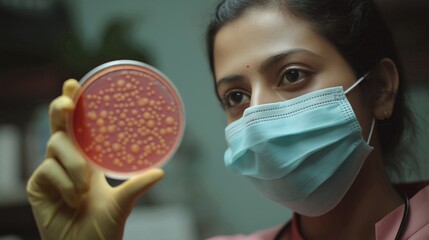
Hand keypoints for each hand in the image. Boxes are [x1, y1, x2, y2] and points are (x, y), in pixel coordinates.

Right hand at [26, 79, 163, 239]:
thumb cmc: (102, 229)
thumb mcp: (122, 204)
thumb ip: (136, 187)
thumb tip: (160, 172)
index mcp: (89, 161)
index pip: (79, 128)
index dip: (74, 105)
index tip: (74, 84)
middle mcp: (69, 162)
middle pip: (60, 126)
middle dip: (62, 109)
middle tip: (68, 101)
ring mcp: (52, 172)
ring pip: (56, 146)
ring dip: (74, 165)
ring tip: (84, 192)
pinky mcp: (38, 186)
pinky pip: (48, 170)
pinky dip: (65, 184)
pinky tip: (72, 201)